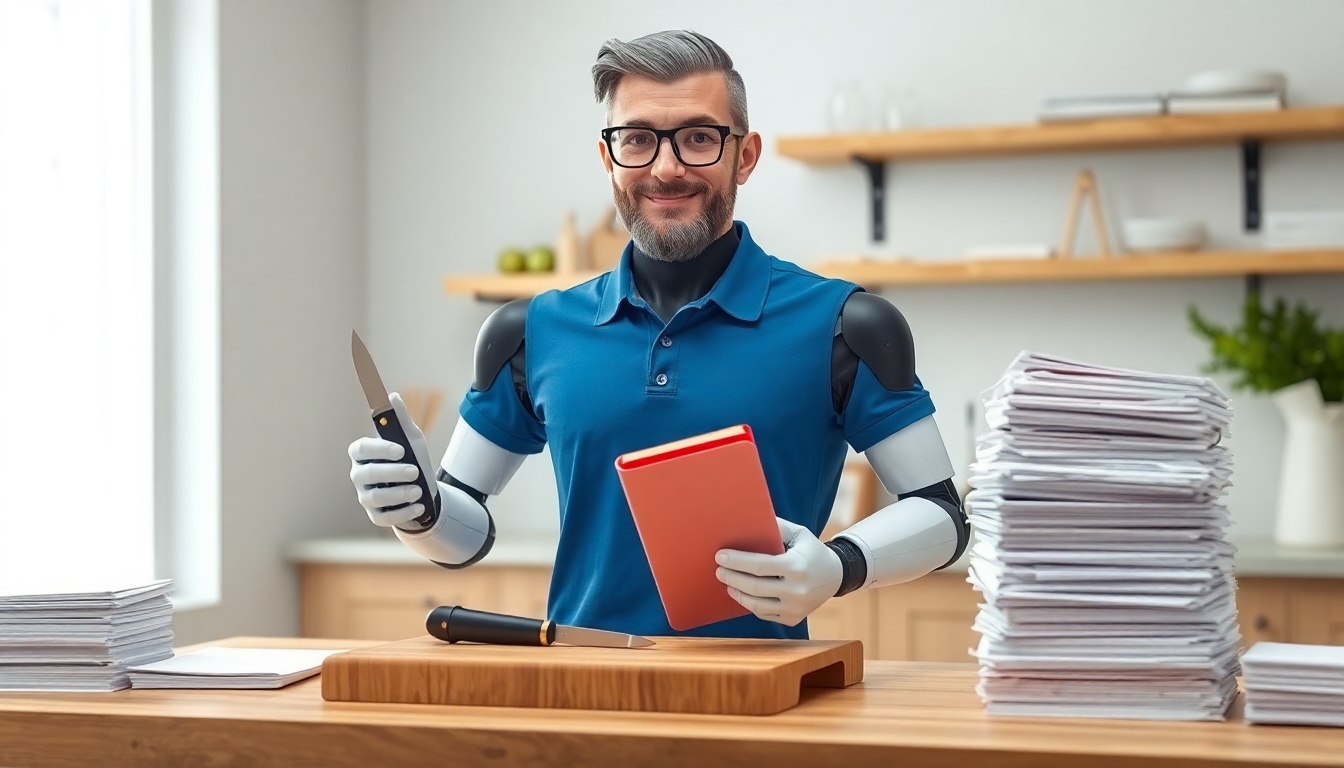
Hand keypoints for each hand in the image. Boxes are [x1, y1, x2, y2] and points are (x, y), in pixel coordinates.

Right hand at [347, 392, 437, 527]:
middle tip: (414, 471)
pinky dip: (403, 513)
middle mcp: (359, 475)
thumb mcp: (411, 439)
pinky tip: (418, 506)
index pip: (361, 449)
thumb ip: (402, 420)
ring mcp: (366, 497)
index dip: (378, 449)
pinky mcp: (376, 515)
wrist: (423, 489)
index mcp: (363, 454)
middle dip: (391, 473)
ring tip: (418, 490)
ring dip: (398, 494)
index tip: (400, 450)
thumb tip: (393, 397)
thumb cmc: (412, 459)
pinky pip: (384, 517)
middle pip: (367, 474)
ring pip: (375, 497)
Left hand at [715, 518, 842, 626]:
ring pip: (757, 605)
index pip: (759, 565)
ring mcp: (795, 608)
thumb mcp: (799, 534)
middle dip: (732, 578)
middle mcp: (797, 590)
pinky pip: (765, 614)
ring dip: (737, 594)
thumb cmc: (812, 551)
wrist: (836, 576)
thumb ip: (776, 528)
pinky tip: (743, 594)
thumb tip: (748, 522)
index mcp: (797, 566)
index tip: (720, 556)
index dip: (737, 561)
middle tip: (719, 570)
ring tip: (727, 583)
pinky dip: (751, 604)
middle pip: (754, 587)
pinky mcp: (794, 619)